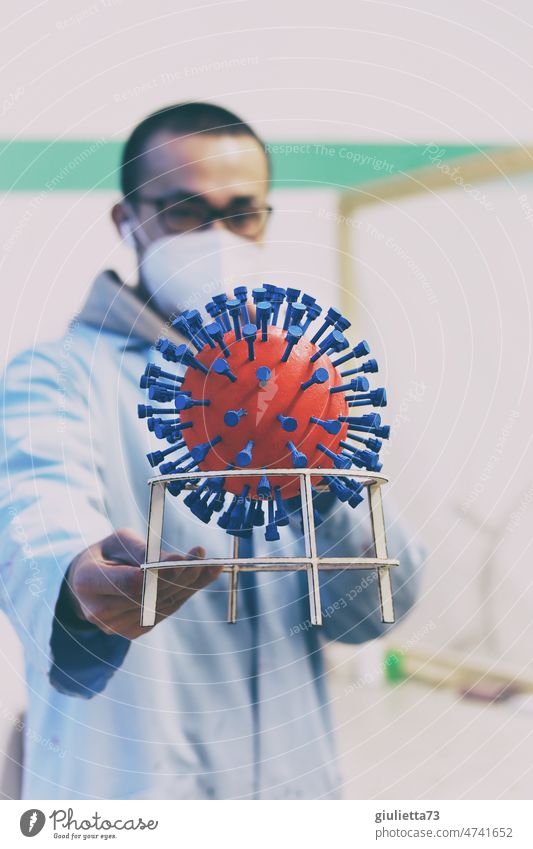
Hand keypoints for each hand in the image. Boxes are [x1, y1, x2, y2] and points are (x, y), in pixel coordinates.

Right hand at [64, 528, 221, 638]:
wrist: (89, 582)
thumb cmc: (107, 554)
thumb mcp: (119, 540)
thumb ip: (143, 551)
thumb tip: (176, 561)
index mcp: (87, 582)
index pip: (129, 582)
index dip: (159, 573)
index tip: (183, 558)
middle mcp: (99, 611)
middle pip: (149, 595)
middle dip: (181, 576)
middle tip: (203, 557)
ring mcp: (116, 626)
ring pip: (162, 604)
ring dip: (191, 585)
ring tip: (212, 565)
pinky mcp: (133, 631)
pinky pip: (165, 611)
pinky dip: (186, 594)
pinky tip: (204, 577)